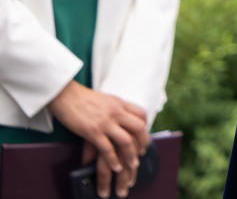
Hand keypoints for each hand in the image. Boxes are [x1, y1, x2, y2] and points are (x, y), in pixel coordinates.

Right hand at [49, 81, 147, 196]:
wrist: (64, 95)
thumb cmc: (82, 98)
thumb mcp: (105, 99)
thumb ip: (115, 107)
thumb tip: (121, 116)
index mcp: (119, 103)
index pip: (141, 114)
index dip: (145, 126)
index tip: (143, 136)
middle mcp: (116, 112)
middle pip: (139, 128)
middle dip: (144, 142)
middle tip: (142, 152)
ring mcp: (105, 122)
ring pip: (126, 141)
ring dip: (131, 155)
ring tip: (132, 164)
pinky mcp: (92, 132)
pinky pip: (107, 149)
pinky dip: (113, 160)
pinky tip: (116, 167)